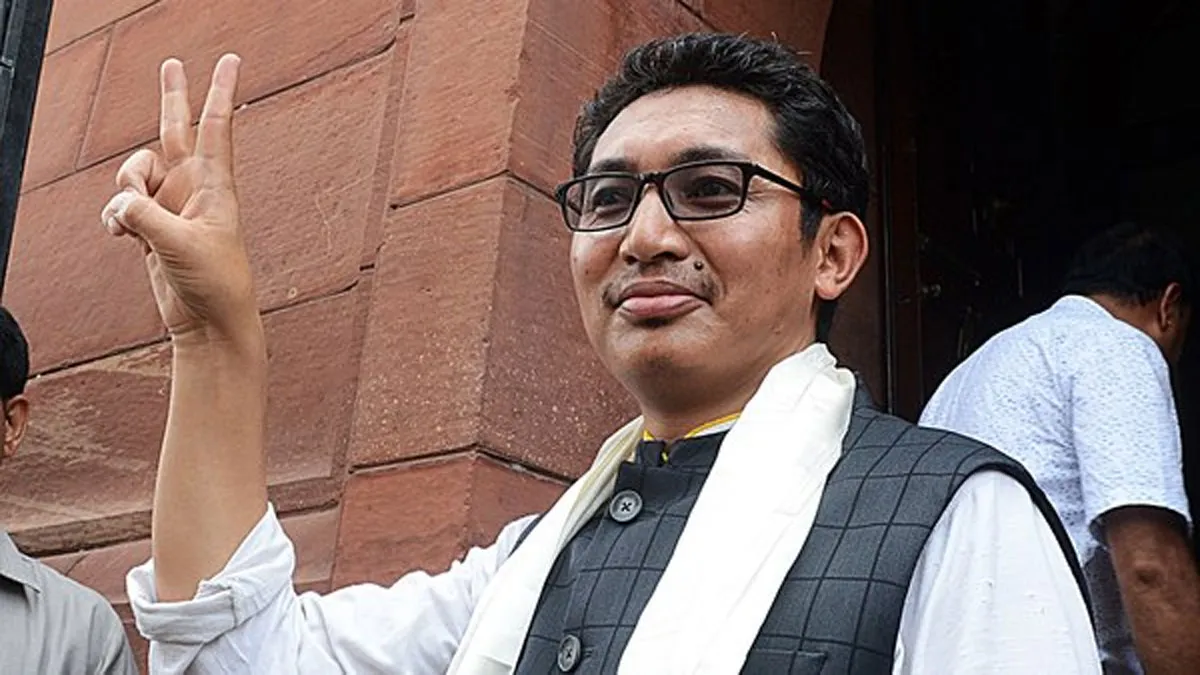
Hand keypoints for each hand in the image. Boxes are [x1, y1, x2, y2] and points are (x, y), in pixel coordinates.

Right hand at [101, 54, 258, 343]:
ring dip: (124, 189)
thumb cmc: (214, 283)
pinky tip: (120, 237)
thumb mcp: (180, 246)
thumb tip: (120, 203)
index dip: (220, 93)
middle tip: (172, 63)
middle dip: (173, 97)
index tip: (231, 61)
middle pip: (176, 130)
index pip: (216, 128)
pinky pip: (122, 204)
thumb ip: (146, 218)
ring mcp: (172, 206)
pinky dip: (115, 216)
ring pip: (135, 172)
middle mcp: (194, 189)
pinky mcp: (154, 226)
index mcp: (215, 186)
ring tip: (130, 220)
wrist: (209, 321)